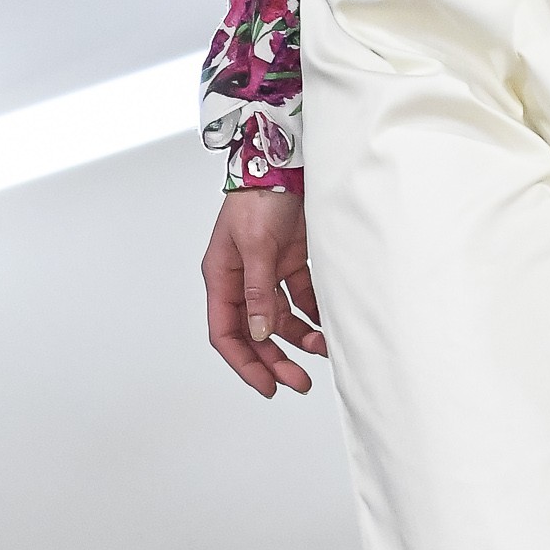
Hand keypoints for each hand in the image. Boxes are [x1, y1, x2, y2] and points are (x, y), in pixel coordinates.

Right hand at [202, 189, 324, 397]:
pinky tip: (328, 324)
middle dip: (275, 360)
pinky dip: (314, 314)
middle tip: (298, 382)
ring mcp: (267, 273)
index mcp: (221, 277)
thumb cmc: (259, 197)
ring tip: (322, 349)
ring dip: (299, 338)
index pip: (226, 333)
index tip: (267, 386)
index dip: (244, 363)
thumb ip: (259, 291)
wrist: (285, 163)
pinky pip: (301, 299)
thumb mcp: (256, 246)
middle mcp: (242, 280)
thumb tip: (261, 332)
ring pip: (280, 320)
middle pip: (255, 333)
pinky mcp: (290, 263)